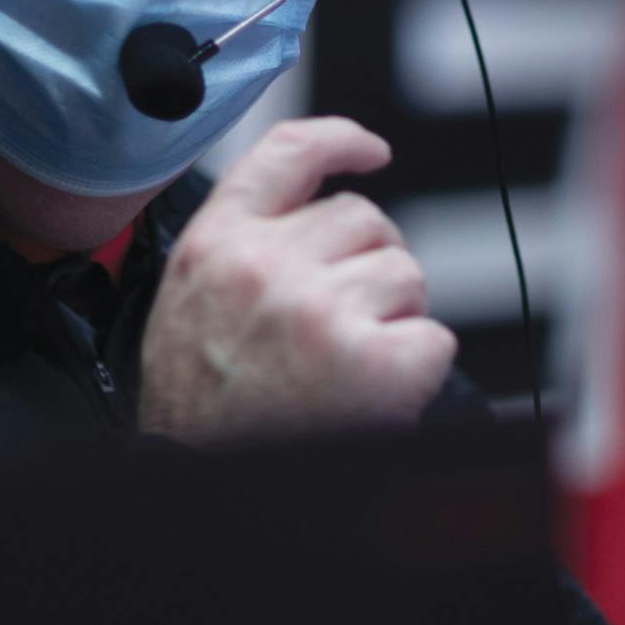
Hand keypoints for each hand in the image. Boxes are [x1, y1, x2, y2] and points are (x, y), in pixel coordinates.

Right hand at [138, 118, 456, 441]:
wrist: (198, 484)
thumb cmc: (199, 407)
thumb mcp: (191, 297)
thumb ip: (242, 240)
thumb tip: (312, 209)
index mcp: (217, 243)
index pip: (288, 152)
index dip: (341, 139)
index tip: (371, 150)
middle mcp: (267, 266)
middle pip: (363, 217)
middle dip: (367, 261)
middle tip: (340, 319)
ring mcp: (321, 311)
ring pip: (403, 273)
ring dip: (393, 314)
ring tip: (348, 362)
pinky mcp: (372, 362)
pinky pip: (433, 337)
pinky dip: (418, 366)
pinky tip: (377, 391)